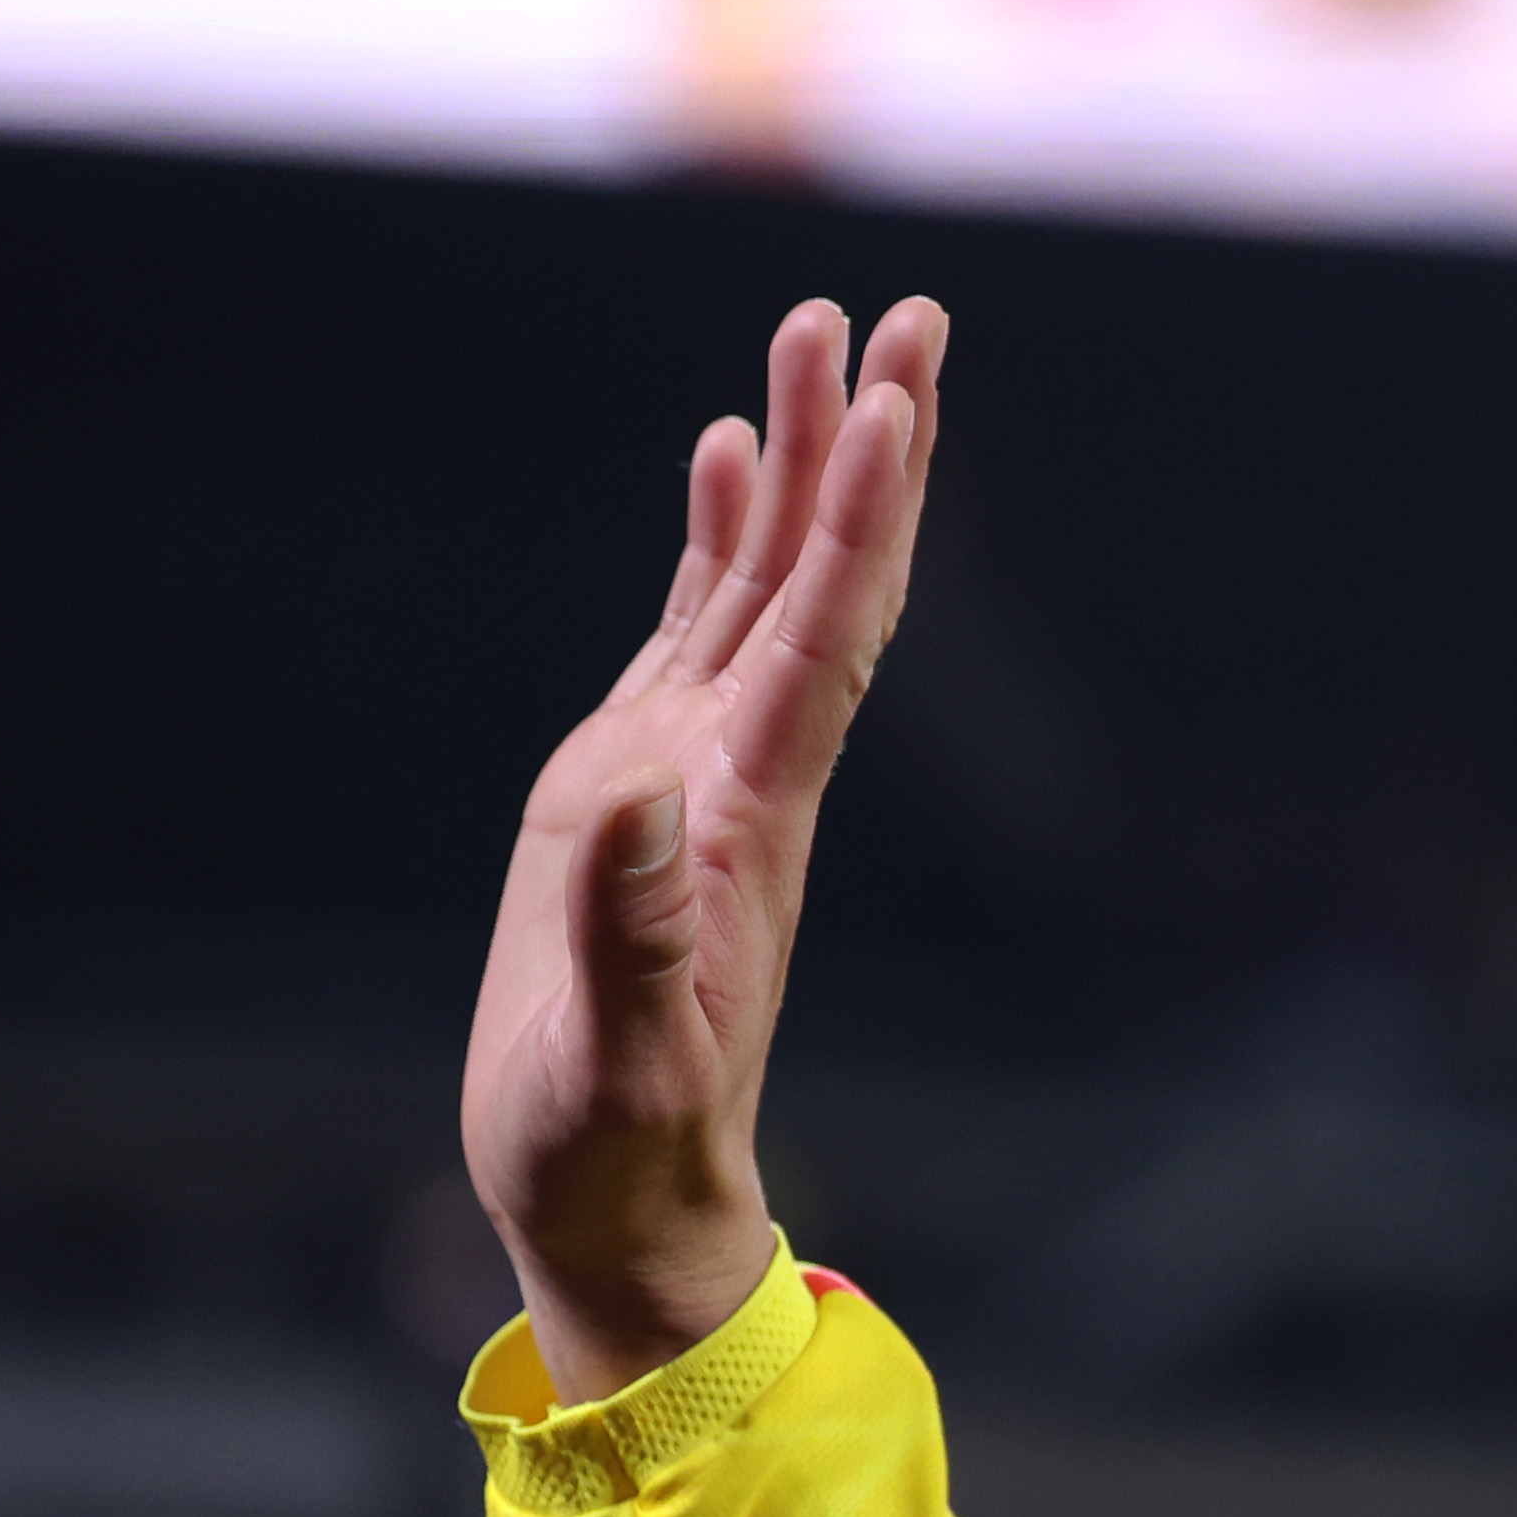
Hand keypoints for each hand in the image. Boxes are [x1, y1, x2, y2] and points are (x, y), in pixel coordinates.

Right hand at [461, 297, 945, 1401]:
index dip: (864, 518)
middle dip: (863, 446)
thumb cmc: (613, 1147)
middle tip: (903, 314)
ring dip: (800, 462)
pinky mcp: (643, 787)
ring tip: (813, 334)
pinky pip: (699, 630)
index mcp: (747, 819)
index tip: (899, 400)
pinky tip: (728, 456)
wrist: (615, 1202)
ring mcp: (698, 772)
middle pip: (826, 580)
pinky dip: (722, 537)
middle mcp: (742, 773)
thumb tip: (640, 799)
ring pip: (769, 582)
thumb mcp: (616, 1058)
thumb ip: (629, 938)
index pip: (826, 636)